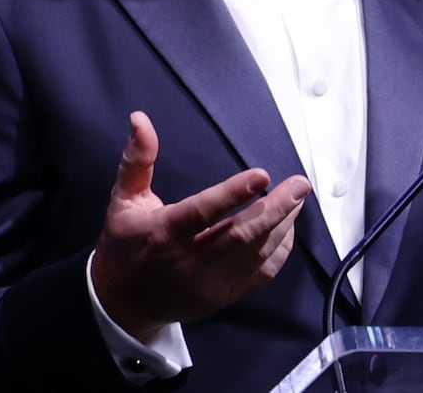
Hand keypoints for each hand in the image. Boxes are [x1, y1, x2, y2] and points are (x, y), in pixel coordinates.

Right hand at [90, 111, 310, 338]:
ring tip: (298, 199)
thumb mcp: (123, 199)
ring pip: (255, 253)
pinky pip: (261, 274)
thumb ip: (137, 160)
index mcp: (165, 232)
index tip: (262, 175)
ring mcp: (210, 282)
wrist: (124, 302)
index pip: (202, 211)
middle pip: (240, 234)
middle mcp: (190, 260)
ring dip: (282, 225)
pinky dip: (280, 250)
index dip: (232, 194)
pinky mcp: (224, 295)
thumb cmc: (125, 243)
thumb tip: (140, 119)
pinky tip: (288, 228)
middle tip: (300, 184)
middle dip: (275, 208)